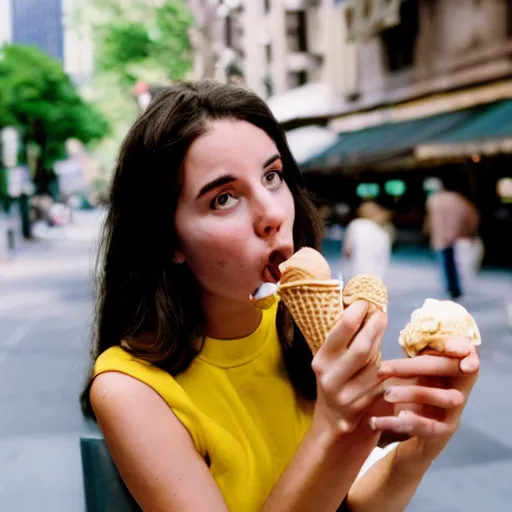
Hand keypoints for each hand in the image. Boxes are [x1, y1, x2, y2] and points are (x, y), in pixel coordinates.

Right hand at [311, 300, 387, 438]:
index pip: (342, 330)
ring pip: (375, 365)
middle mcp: (331, 377)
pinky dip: (386, 367)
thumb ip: (344, 335)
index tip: (366, 301)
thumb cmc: (334, 375)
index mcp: (321, 360)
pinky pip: (381, 381)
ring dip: (381, 347)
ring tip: (382, 332)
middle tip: (381, 313)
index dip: (357, 312)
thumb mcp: (331, 356)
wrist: (332, 416)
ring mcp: (347, 394)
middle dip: (375, 327)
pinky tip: (386, 358)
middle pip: (362, 347)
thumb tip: (360, 301)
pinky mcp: (362, 405)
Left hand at [369, 337, 479, 460]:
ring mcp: (454, 411)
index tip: (446, 346)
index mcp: (450, 367)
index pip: (466, 352)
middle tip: (383, 368)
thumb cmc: (409, 391)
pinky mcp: (442, 432)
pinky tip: (382, 421)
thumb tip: (379, 327)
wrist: (406, 432)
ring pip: (443, 397)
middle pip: (448, 368)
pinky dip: (405, 423)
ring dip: (413, 393)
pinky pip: (426, 427)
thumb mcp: (410, 370)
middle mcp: (458, 387)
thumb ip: (409, 352)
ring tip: (386, 394)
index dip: (461, 348)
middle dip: (415, 366)